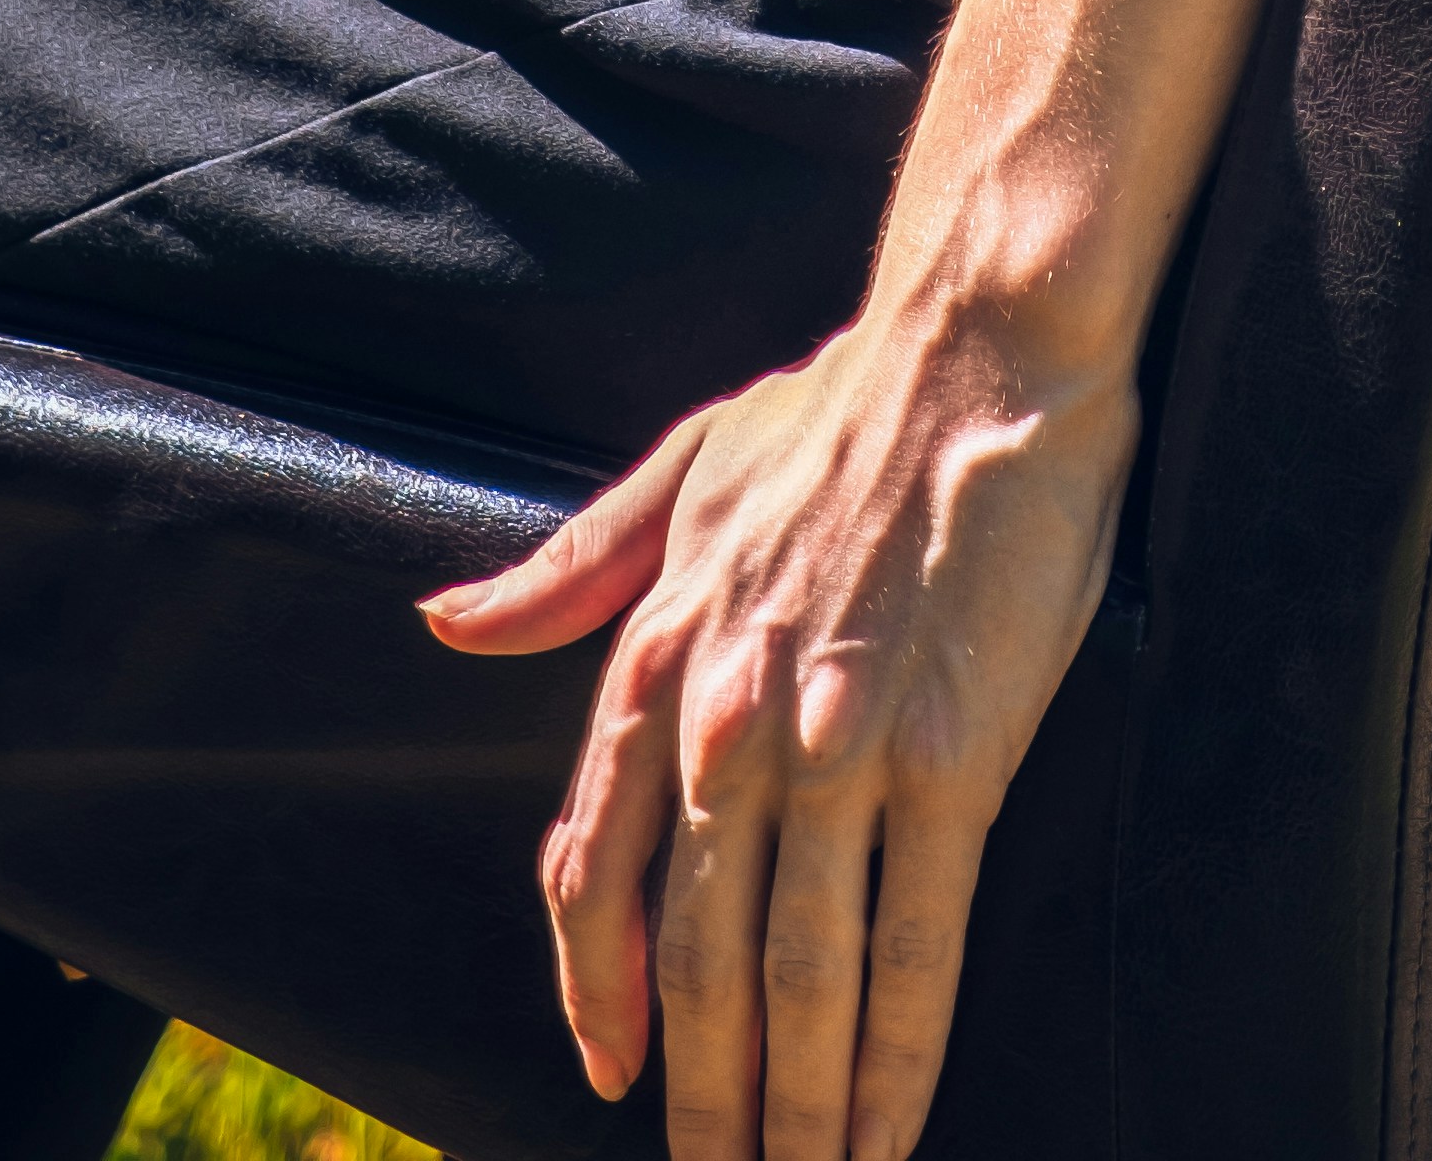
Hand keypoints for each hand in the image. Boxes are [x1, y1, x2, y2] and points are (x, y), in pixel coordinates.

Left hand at [420, 302, 1134, 1160]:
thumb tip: (447, 622)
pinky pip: (912, 943)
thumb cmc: (846, 404)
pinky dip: (897, 1056)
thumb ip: (572, 566)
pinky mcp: (945, 757)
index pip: (592, 868)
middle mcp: (729, 721)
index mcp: (661, 654)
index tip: (608, 1072)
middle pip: (691, 956)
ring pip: (796, 977)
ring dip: (796, 1108)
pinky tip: (890, 1125)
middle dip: (700, 1094)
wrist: (984, 348)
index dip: (596, 988)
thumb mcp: (685, 469)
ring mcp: (836, 749)